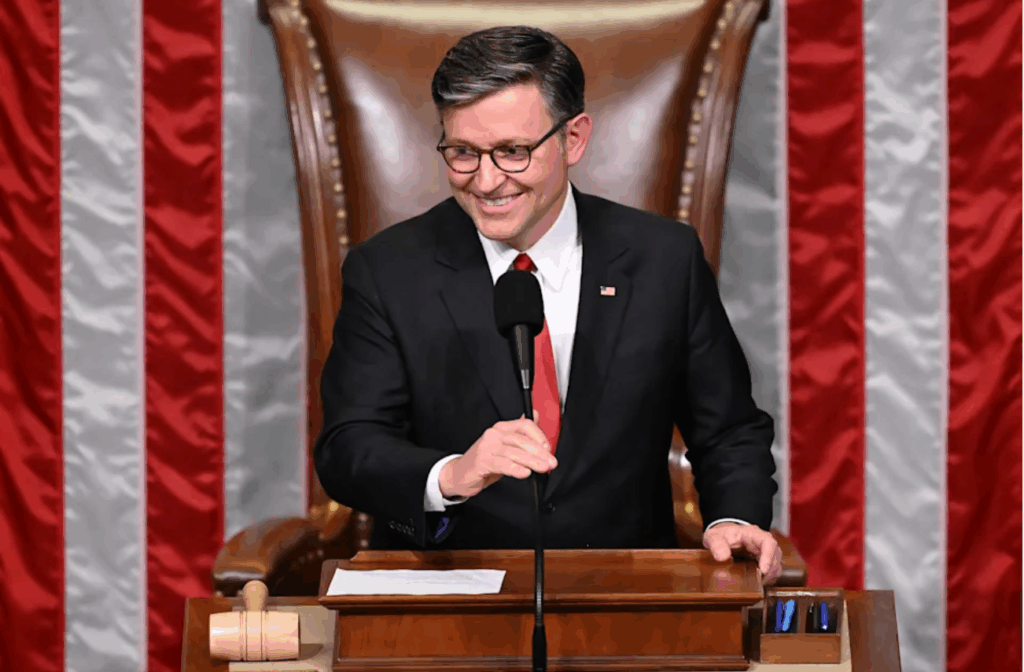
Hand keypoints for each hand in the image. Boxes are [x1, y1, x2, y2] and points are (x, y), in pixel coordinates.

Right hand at [439, 417, 556, 499]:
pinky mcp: (481, 461)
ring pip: (514, 452)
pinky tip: (525, 473)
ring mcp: (486, 447)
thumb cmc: (485, 460)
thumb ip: (520, 433)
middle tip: (551, 462)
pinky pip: (502, 464)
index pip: (525, 425)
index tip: (548, 449)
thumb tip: (536, 416)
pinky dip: (515, 468)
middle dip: (540, 452)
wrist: (460, 474)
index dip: (540, 436)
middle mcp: (494, 434)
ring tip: (543, 469)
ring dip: (532, 461)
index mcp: (501, 428)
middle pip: (521, 440)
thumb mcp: (505, 445)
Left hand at [703, 522, 781, 584]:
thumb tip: (722, 557)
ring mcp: (766, 553)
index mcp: (754, 534)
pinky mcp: (765, 562)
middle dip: (769, 571)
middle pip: (776, 556)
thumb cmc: (722, 536)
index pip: (768, 543)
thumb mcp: (714, 537)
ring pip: (776, 566)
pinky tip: (756, 583)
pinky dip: (767, 579)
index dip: (768, 557)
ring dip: (769, 576)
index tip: (763, 570)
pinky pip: (772, 572)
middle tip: (757, 582)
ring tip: (755, 584)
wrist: (724, 537)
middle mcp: (763, 543)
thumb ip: (716, 545)